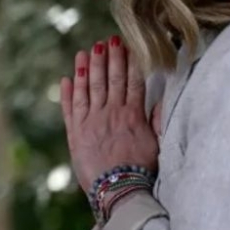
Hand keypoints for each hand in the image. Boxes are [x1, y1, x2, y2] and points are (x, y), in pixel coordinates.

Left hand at [60, 36, 158, 190]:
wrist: (119, 190)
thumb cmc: (141, 172)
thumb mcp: (156, 145)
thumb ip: (157, 120)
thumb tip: (162, 98)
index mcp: (132, 115)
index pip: (131, 81)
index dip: (129, 61)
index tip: (127, 45)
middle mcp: (110, 113)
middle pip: (110, 79)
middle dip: (109, 57)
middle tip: (108, 39)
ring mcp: (91, 121)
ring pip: (88, 88)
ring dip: (86, 68)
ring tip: (85, 51)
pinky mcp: (76, 133)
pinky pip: (70, 107)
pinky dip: (68, 92)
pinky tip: (67, 77)